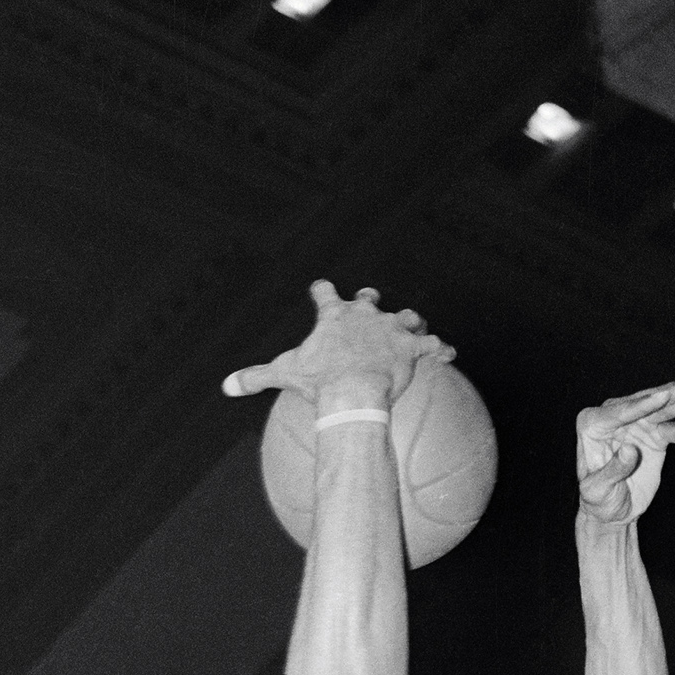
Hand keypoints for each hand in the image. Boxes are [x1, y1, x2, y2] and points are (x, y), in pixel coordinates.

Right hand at [222, 280, 453, 410]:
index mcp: (334, 316)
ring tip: (413, 326)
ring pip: (406, 317)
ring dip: (409, 322)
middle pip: (369, 299)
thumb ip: (255, 376)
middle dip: (370, 301)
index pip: (326, 293)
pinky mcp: (413, 348)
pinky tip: (450, 353)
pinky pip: (433, 346)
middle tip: (370, 302)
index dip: (323, 289)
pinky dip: (441, 350)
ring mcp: (392, 329)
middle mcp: (366, 315)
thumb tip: (225, 386)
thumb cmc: (319, 380)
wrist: (353, 389)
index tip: (321, 285)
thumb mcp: (284, 374)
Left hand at [576, 380, 674, 523]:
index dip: (642, 404)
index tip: (663, 396)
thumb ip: (613, 469)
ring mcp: (637, 424)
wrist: (612, 511)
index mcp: (592, 425)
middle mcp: (615, 419)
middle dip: (671, 395)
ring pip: (664, 410)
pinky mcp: (655, 435)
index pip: (618, 411)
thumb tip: (630, 449)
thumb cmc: (597, 499)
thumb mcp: (597, 490)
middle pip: (646, 403)